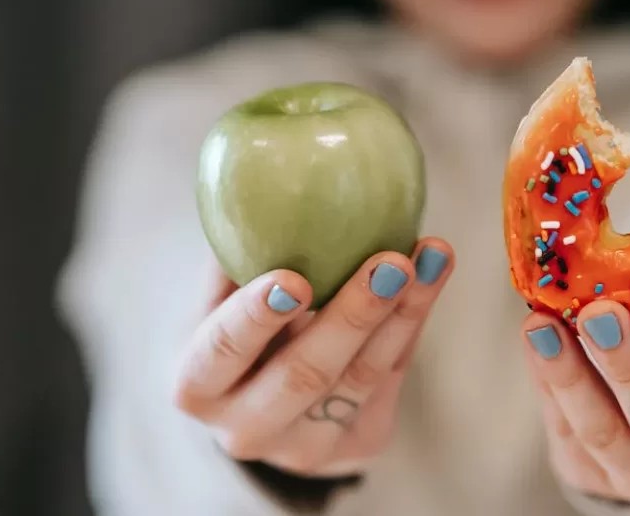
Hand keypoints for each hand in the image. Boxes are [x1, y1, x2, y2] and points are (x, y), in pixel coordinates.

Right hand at [174, 238, 453, 476]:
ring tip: (431, 256)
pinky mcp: (358, 446)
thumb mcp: (219, 299)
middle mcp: (246, 429)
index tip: (293, 278)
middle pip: (304, 375)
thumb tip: (260, 181)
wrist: (264, 405)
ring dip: (403, 312)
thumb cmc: (237, 329)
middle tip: (391, 261)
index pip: (222, 353)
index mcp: (198, 387)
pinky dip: (412, 322)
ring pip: (361, 379)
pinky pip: (391, 379)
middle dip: (353, 316)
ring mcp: (305, 449)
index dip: (255, 317)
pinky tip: (432, 275)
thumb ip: (235, 256)